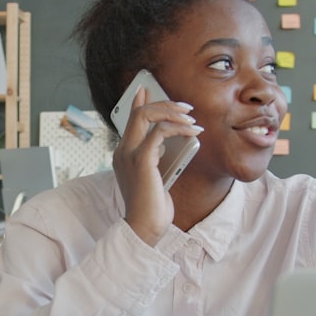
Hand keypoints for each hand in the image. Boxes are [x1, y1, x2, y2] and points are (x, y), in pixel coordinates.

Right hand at [114, 87, 202, 244]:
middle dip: (164, 104)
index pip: (129, 119)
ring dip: (173, 112)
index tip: (145, 88)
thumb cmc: (152, 207)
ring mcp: (129, 154)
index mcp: (124, 154)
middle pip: (139, 112)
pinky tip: (192, 132)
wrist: (144, 227)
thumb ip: (158, 157)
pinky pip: (159, 131)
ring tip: (192, 119)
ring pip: (146, 115)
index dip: (138, 101)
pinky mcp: (141, 160)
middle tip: (186, 107)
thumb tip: (172, 139)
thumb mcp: (156, 176)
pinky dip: (178, 127)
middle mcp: (122, 151)